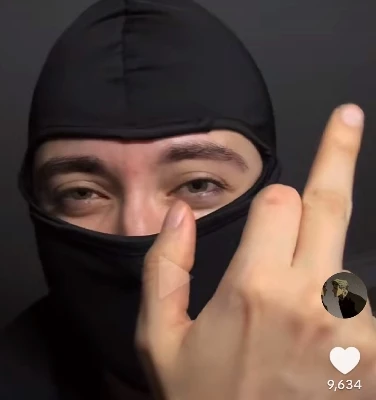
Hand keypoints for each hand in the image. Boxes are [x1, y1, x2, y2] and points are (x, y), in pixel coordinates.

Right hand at [135, 104, 375, 399]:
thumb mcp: (161, 341)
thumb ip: (164, 269)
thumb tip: (180, 215)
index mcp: (254, 290)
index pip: (279, 203)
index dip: (272, 201)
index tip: (273, 204)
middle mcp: (313, 301)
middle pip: (330, 205)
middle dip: (336, 156)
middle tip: (346, 117)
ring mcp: (358, 332)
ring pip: (344, 268)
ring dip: (321, 279)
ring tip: (292, 334)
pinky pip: (364, 313)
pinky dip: (344, 317)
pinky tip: (319, 353)